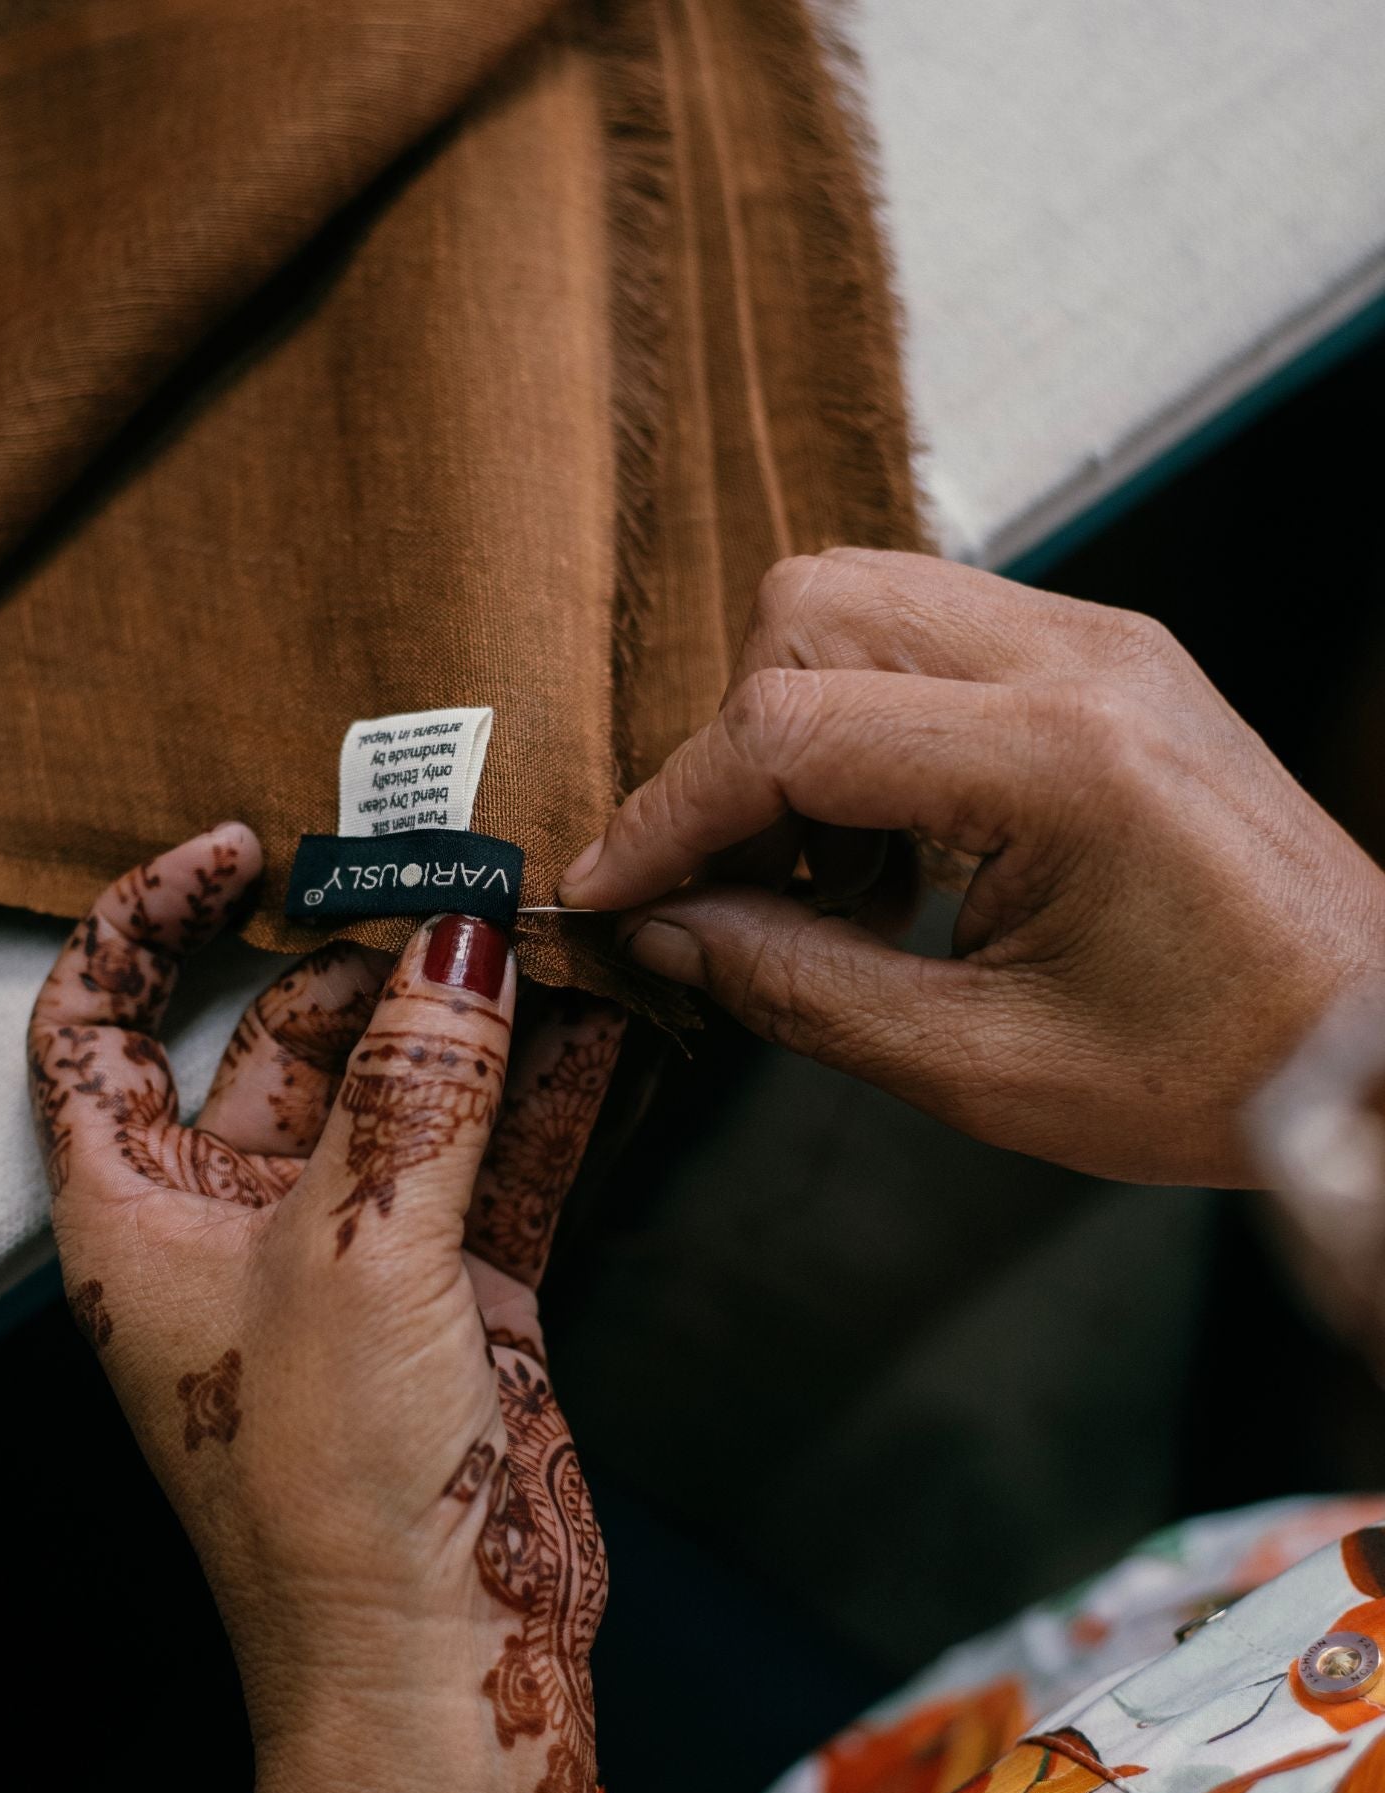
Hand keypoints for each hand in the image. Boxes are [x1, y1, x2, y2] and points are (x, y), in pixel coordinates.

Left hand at [28, 825, 622, 1792]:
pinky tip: (609, 1031)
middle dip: (378, 958)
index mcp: (137, 1209)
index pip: (99, 1022)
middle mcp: (231, 1219)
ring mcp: (350, 1252)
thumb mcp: (360, 1259)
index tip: (238, 846)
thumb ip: (417, 1089)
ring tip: (562, 932)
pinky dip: (549, 1096)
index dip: (148, 918)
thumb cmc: (329, 1501)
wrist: (436, 1677)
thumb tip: (461, 941)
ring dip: (481, 1017)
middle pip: (287, 1034)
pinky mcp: (455, 1290)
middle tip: (475, 882)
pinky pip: (499, 1158)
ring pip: (409, 1091)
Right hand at [559, 548, 1384, 1186]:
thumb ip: (798, 987)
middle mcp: (1078, 659)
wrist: (1372, 1039)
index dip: (669, 814)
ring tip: (826, 874)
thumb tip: (664, 931)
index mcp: (1061, 760)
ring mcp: (1095, 640)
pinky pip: (921, 633)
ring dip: (791, 725)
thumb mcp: (983, 1065)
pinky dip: (860, 722)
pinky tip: (889, 847)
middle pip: (808, 612)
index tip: (608, 888)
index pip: (788, 731)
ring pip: (855, 599)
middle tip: (731, 885)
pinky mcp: (1098, 656)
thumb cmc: (1211, 1070)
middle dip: (731, 750)